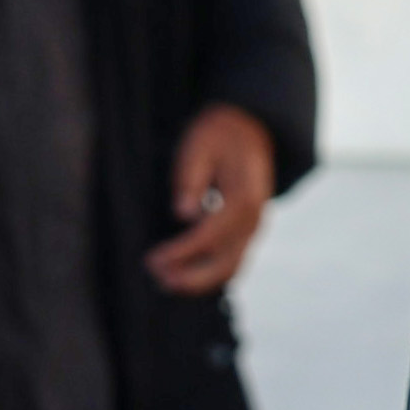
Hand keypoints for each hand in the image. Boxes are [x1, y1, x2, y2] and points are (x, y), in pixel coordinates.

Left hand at [150, 103, 275, 293]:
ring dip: (200, 280)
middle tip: (158, 278)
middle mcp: (255, 217)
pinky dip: (211, 273)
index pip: (210, 235)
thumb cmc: (219, 135)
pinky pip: (234, 260)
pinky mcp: (249, 229)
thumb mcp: (199, 146)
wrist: (252, 128)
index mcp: (244, 196)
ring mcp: (255, 226)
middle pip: (225, 261)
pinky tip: (186, 275)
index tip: (153, 259)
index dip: (181, 252)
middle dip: (191, 276)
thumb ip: (191, 179)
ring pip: (232, 266)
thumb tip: (183, 214)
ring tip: (167, 281)